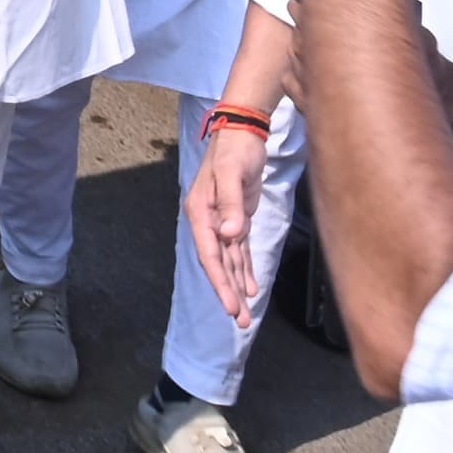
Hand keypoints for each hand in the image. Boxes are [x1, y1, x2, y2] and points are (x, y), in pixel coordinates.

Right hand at [185, 113, 272, 319]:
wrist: (243, 131)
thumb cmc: (235, 150)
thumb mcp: (233, 173)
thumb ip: (231, 204)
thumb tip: (230, 235)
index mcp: (201, 211)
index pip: (210, 253)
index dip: (220, 281)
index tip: (232, 305)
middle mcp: (208, 220)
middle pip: (218, 263)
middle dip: (229, 293)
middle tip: (241, 320)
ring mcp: (222, 221)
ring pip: (230, 261)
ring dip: (237, 287)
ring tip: (246, 315)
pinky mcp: (237, 219)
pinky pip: (239, 251)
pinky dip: (245, 270)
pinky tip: (251, 288)